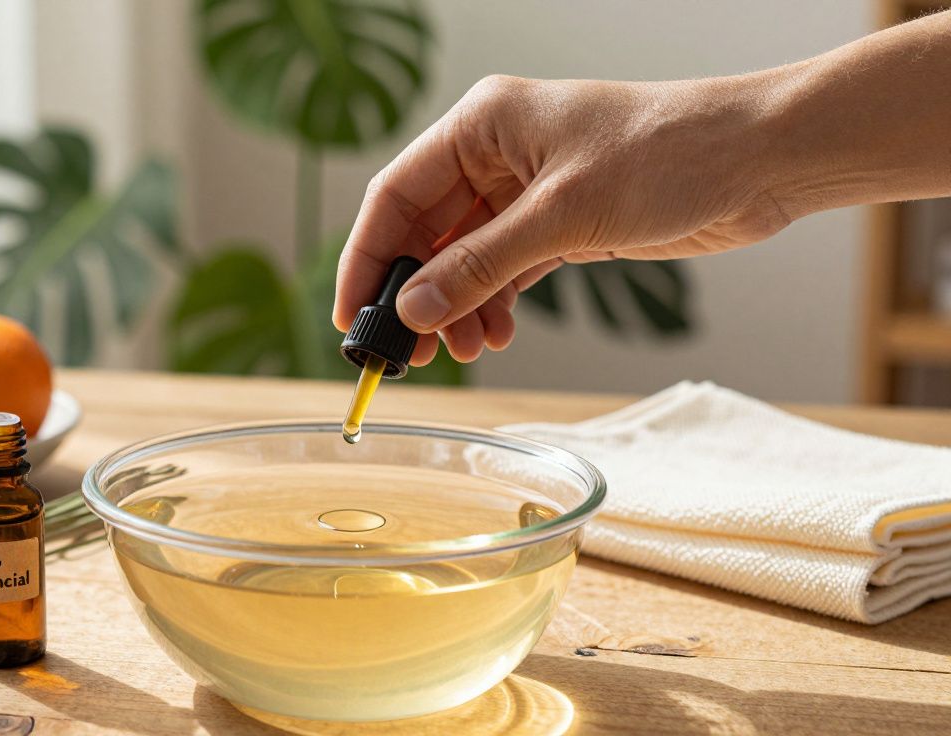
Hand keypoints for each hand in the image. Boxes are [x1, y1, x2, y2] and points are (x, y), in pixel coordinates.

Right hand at [333, 73, 790, 364]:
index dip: (367, 259)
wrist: (757, 159)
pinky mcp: (560, 222)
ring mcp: (527, 190)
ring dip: (456, 306)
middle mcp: (495, 154)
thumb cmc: (667, 153)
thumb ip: (480, 266)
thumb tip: (412, 310)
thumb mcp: (561, 215)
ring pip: (464, 257)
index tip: (350, 317)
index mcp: (481, 125)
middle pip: (425, 231)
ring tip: (464, 351)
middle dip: (416, 293)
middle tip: (408, 351)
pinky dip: (492, 303)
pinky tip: (494, 335)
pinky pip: (504, 269)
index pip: (396, 195)